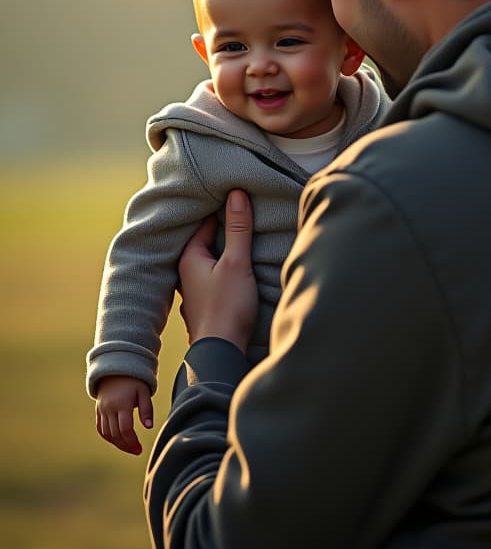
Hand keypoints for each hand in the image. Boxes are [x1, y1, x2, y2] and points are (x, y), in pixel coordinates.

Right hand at [96, 375, 152, 455]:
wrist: (116, 369)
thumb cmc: (134, 380)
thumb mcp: (144, 392)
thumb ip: (147, 409)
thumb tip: (149, 427)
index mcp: (122, 404)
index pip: (125, 429)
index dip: (132, 442)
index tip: (139, 449)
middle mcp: (109, 408)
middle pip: (115, 434)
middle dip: (126, 445)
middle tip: (136, 451)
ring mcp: (102, 410)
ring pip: (107, 433)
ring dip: (117, 443)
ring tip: (129, 447)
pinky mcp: (98, 410)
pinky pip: (101, 428)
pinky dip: (108, 437)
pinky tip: (118, 441)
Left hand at [178, 190, 257, 352]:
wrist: (221, 353)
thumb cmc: (227, 307)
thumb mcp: (236, 262)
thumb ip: (238, 229)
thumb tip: (236, 194)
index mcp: (189, 259)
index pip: (205, 223)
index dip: (223, 211)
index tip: (239, 199)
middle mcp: (186, 274)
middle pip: (207, 243)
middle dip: (224, 232)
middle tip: (245, 216)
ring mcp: (195, 292)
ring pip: (211, 263)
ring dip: (225, 254)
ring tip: (245, 242)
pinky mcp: (207, 307)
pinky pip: (215, 279)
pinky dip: (225, 271)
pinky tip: (239, 272)